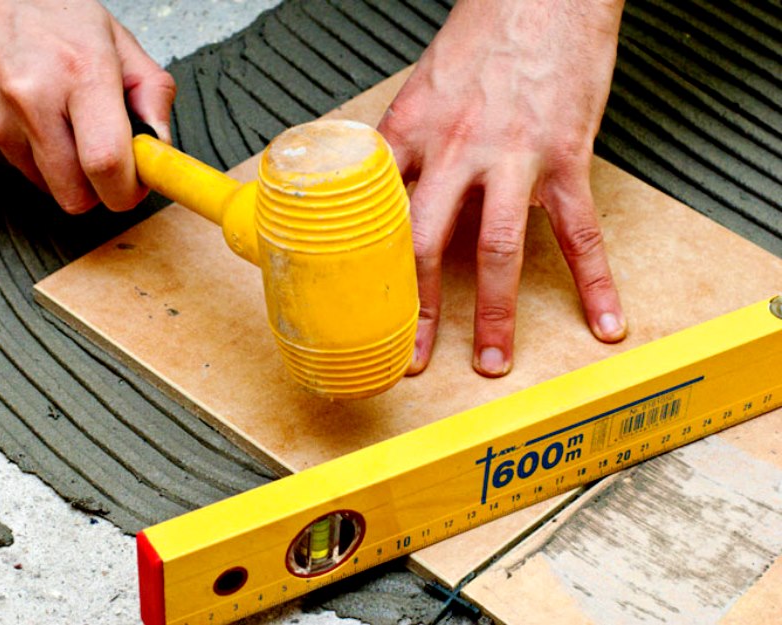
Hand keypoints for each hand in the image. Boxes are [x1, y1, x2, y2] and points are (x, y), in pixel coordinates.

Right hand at [0, 0, 175, 213]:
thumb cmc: (41, 8)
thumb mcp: (113, 37)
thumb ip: (151, 91)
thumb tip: (160, 142)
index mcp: (80, 73)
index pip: (106, 164)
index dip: (127, 190)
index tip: (134, 185)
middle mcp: (32, 99)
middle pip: (74, 195)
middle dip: (96, 187)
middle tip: (102, 156)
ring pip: (45, 186)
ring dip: (60, 167)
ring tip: (58, 119)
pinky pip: (12, 168)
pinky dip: (26, 153)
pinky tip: (26, 116)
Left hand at [379, 0, 627, 376]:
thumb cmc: (484, 32)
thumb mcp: (422, 85)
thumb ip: (404, 143)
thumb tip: (384, 190)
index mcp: (410, 131)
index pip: (377, 213)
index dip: (366, 269)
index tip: (362, 309)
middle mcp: (454, 148)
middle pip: (426, 243)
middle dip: (417, 309)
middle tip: (413, 356)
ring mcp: (512, 156)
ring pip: (499, 250)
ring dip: (494, 314)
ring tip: (492, 361)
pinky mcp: (565, 156)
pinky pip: (578, 230)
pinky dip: (594, 280)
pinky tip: (603, 318)